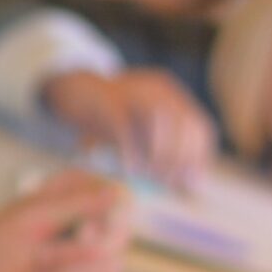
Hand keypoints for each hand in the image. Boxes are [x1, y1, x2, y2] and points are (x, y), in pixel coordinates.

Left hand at [0, 169, 132, 271]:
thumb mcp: (32, 215)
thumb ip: (75, 202)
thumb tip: (118, 191)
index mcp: (81, 203)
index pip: (119, 207)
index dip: (104, 222)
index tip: (80, 229)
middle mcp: (94, 232)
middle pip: (118, 241)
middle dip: (75, 251)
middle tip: (42, 253)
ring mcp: (93, 264)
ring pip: (109, 271)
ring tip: (38, 268)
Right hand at [43, 70, 214, 189]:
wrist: (71, 90)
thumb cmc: (110, 117)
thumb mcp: (141, 131)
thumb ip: (164, 151)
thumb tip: (192, 184)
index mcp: (170, 93)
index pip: (200, 126)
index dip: (200, 156)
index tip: (192, 183)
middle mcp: (156, 88)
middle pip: (185, 122)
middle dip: (182, 158)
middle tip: (171, 183)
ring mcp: (132, 90)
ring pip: (160, 119)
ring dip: (161, 153)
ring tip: (153, 176)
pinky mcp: (107, 100)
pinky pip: (125, 128)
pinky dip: (131, 152)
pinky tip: (131, 169)